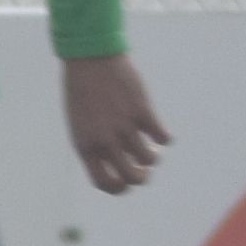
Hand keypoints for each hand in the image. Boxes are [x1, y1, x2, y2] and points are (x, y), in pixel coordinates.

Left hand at [62, 51, 168, 194]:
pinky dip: (165, 139)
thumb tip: (117, 163)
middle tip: (145, 169)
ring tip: (151, 147)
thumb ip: (94, 145)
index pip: (105, 182)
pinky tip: (162, 133)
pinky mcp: (142, 111)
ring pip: (149, 159)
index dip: (119, 188)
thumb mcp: (80, 123)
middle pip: (132, 177)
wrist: (89, 58)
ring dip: (153, 157)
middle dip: (142, 178)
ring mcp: (124, 127)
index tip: (126, 182)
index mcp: (86, 146)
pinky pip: (161, 137)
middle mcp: (105, 141)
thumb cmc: (82, 91)